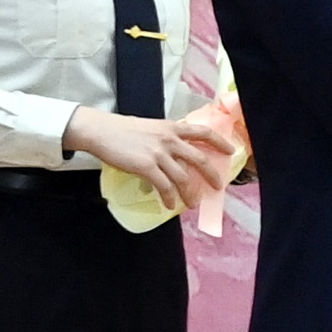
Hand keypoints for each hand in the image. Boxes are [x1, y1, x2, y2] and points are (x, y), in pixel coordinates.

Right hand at [66, 107, 234, 209]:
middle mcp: (170, 140)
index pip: (203, 132)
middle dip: (212, 175)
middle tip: (217, 187)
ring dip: (190, 193)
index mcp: (172, 128)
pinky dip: (170, 197)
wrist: (100, 130)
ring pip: (183, 177)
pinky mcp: (146, 166)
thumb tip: (175, 154)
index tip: (230, 151)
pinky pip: (165, 186)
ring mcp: (159, 153)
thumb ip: (166, 138)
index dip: (220, 142)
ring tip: (192, 203)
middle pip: (200, 159)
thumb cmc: (122, 129)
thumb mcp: (151, 127)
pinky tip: (170, 204)